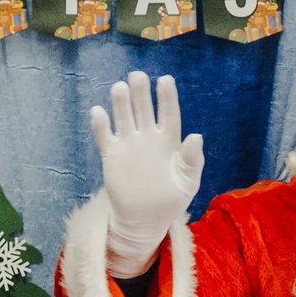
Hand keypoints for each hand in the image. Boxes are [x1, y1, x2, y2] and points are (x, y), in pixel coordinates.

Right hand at [89, 72, 204, 276]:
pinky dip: (100, 125)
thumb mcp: (188, 182)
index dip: (167, 97)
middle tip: (137, 76)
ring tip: (120, 87)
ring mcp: (129, 145)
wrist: (145, 220)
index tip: (165, 80)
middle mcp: (148, 138)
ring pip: (124, 117)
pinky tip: (98, 112)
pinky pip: (105, 136)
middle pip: (144, 109)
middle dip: (141, 92)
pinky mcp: (112, 155)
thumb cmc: (171, 200)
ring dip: (121, 102)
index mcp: (169, 141)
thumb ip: (193, 159)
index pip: (168, 113)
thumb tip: (196, 136)